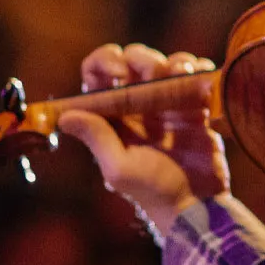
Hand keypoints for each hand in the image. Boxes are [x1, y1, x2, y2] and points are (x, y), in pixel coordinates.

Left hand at [56, 43, 229, 240]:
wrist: (196, 206)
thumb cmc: (153, 192)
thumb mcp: (119, 168)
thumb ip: (96, 138)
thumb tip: (65, 116)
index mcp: (111, 117)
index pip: (97, 74)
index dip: (104, 62)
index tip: (118, 73)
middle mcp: (136, 107)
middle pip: (132, 62)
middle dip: (142, 58)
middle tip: (155, 73)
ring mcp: (167, 106)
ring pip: (165, 63)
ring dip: (174, 62)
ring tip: (183, 76)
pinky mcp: (194, 108)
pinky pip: (195, 76)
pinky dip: (198, 69)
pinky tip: (200, 79)